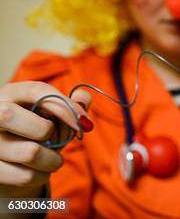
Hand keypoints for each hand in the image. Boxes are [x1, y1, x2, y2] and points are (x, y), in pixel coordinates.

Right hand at [0, 81, 91, 197]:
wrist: (11, 164)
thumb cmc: (34, 132)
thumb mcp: (51, 115)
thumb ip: (69, 104)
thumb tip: (82, 98)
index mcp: (9, 94)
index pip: (35, 90)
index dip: (64, 105)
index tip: (83, 122)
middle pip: (8, 115)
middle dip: (45, 129)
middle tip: (54, 138)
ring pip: (28, 152)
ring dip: (53, 159)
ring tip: (53, 159)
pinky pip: (24, 175)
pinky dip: (42, 176)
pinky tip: (41, 171)